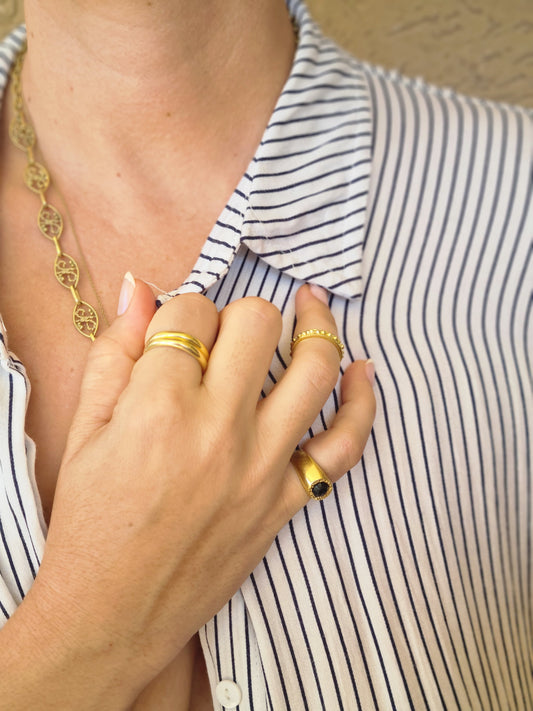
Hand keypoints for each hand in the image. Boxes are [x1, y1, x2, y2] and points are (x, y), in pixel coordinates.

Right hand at [25, 281, 374, 706]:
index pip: (190, 311)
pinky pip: (344, 446)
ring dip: (317, 326)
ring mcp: (262, 466)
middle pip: (258, 322)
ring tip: (312, 306)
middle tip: (225, 336)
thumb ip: (114, 350)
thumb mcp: (85, 429)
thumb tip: (141, 286)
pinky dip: (362, 403)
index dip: (180, 312)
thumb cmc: (89, 523)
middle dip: (239, 314)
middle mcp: (219, 429)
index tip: (175, 334)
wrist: (113, 612)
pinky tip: (363, 372)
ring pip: (315, 367)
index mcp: (158, 405)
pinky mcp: (287, 501)